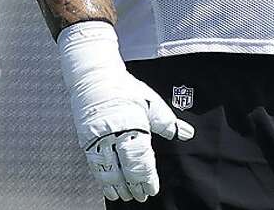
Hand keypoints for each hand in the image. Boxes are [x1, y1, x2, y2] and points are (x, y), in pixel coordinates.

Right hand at [60, 22, 194, 202]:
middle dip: (133, 186)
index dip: (146, 177)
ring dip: (116, 186)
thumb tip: (187, 134)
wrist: (94, 77)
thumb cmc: (125, 89)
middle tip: (140, 197)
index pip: (139, 159)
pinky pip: (94, 164)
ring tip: (126, 196)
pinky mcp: (85, 139)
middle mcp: (112, 134)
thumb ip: (167, 122)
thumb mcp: (150, 101)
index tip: (152, 189)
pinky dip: (101, 178)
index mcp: (131, 124)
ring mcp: (96, 138)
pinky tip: (108, 186)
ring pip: (106, 170)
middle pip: (123, 168)